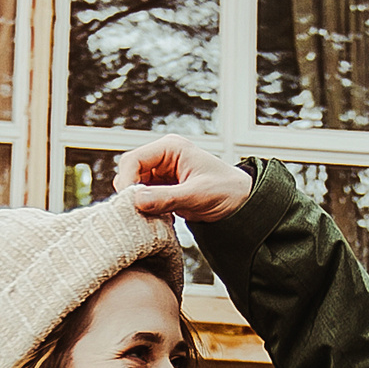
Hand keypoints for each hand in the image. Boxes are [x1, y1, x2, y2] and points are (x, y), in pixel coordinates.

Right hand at [115, 136, 251, 221]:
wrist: (242, 203)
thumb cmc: (227, 190)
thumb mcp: (197, 194)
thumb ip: (166, 198)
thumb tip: (136, 200)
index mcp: (170, 148)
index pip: (133, 160)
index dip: (126, 181)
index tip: (129, 203)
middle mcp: (162, 158)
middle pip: (129, 173)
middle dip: (130, 194)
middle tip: (137, 215)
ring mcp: (161, 174)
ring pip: (134, 188)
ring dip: (137, 204)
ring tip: (150, 217)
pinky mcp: (163, 190)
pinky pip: (143, 199)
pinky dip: (145, 210)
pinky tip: (158, 219)